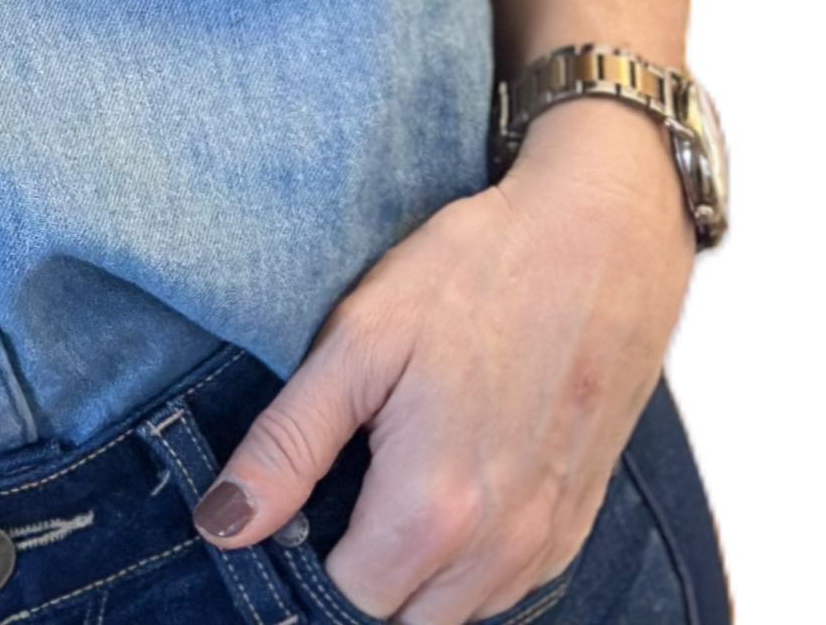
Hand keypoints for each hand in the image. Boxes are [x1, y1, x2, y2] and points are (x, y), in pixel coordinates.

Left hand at [192, 119, 700, 624]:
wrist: (601, 240)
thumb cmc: (477, 273)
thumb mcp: (361, 337)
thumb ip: (289, 443)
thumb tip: (224, 525)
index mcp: (433, 509)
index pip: (345, 598)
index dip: (308, 557)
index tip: (301, 501)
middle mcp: (497, 550)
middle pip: (400, 620)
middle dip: (361, 573)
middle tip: (345, 488)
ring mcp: (545, 544)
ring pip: (454, 614)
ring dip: (414, 576)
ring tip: (394, 484)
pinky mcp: (574, 525)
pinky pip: (505, 588)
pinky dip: (466, 566)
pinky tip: (451, 490)